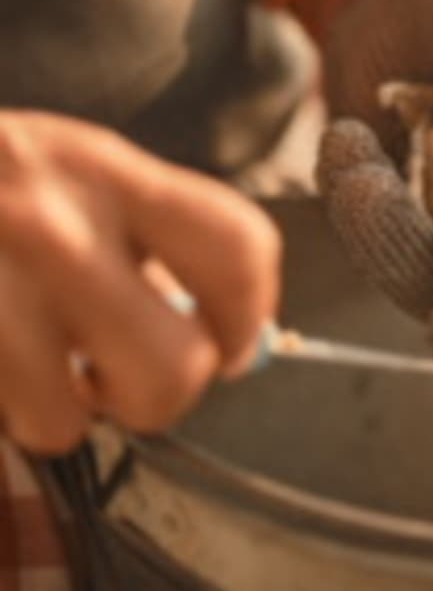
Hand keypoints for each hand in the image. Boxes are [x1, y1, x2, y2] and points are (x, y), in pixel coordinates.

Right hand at [0, 111, 280, 453]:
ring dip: (60, 409)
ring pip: (70, 421)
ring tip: (34, 359)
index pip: (235, 250)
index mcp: (103, 171)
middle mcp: (49, 225)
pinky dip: (7, 408)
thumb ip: (151, 234)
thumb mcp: (70, 168)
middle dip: (160, 393)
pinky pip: (12, 422)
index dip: (250, 314)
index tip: (230, 338)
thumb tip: (233, 339)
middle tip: (126, 371)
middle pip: (175, 367)